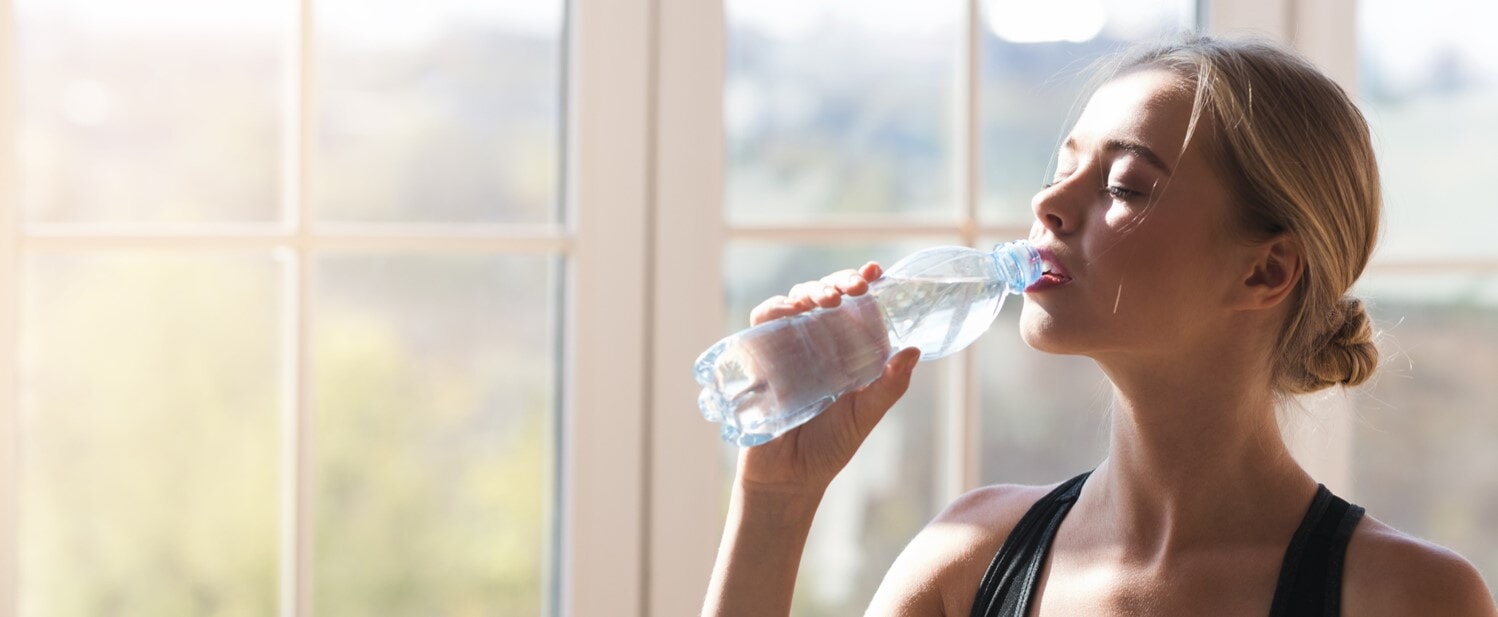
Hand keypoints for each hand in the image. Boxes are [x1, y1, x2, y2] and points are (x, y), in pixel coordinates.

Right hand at [735, 262, 920, 495]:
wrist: (788, 479)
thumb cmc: (830, 447)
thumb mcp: (866, 415)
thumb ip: (889, 386)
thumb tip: (913, 350)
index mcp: (845, 350)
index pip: (854, 306)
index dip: (862, 282)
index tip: (875, 271)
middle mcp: (816, 342)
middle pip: (824, 295)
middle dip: (838, 282)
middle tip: (854, 288)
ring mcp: (787, 346)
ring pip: (795, 300)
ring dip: (810, 290)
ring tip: (827, 300)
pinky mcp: (761, 356)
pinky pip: (763, 321)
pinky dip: (775, 308)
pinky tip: (792, 311)